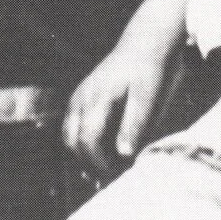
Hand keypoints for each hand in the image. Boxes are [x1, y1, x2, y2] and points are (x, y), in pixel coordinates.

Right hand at [63, 33, 179, 177]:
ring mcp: (79, 96)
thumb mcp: (149, 98)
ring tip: (105, 167)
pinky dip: (82, 142)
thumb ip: (135, 126)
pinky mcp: (81, 96)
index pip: (88, 141)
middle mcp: (82, 97)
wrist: (146, 43)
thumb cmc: (151, 72)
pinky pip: (73, 125)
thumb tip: (124, 154)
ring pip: (69, 135)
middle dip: (88, 163)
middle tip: (110, 176)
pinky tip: (102, 150)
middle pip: (72, 141)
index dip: (99, 163)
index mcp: (99, 99)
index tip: (116, 174)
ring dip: (83, 154)